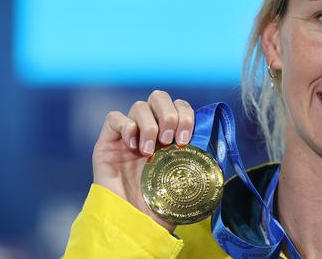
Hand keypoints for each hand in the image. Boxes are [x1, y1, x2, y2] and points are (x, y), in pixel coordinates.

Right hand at [92, 90, 194, 232]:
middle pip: (159, 97)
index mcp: (171, 136)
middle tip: (170, 141)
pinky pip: (114, 118)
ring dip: (149, 125)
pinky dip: (126, 126)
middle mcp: (150, 131)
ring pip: (139, 106)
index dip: (185, 115)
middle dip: (168, 115)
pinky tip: (132, 147)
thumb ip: (198, 156)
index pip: (180, 107)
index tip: (185, 139)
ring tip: (150, 152)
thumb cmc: (163, 205)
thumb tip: (214, 141)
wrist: (135, 224)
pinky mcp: (107, 143)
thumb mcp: (188, 179)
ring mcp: (128, 136)